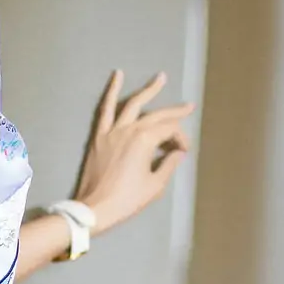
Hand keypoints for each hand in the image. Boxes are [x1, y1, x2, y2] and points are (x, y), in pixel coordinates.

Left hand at [72, 71, 194, 235]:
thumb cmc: (126, 200)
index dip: (180, 139)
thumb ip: (168, 164)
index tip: (182, 152)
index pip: (169, 131)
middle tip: (189, 106)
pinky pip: (105, 109)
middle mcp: (130, 129)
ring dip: (148, 90)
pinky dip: (111, 91)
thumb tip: (177, 152)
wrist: (94, 208)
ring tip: (161, 78)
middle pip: (156, 115)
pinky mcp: (99, 135)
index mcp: (145, 140)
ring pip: (133, 104)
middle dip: (175, 112)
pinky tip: (118, 75)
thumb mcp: (155, 185)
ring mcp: (112, 130)